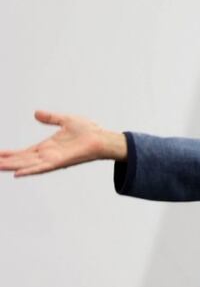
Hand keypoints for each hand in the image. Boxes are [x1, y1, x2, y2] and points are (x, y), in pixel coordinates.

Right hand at [0, 110, 125, 176]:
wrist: (103, 137)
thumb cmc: (88, 131)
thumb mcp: (65, 120)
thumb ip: (50, 118)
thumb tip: (36, 113)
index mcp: (46, 147)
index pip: (22, 153)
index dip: (8, 154)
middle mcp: (46, 156)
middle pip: (20, 161)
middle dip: (5, 162)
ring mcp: (52, 160)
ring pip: (27, 165)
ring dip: (11, 167)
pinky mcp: (60, 162)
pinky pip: (42, 168)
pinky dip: (30, 171)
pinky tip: (17, 174)